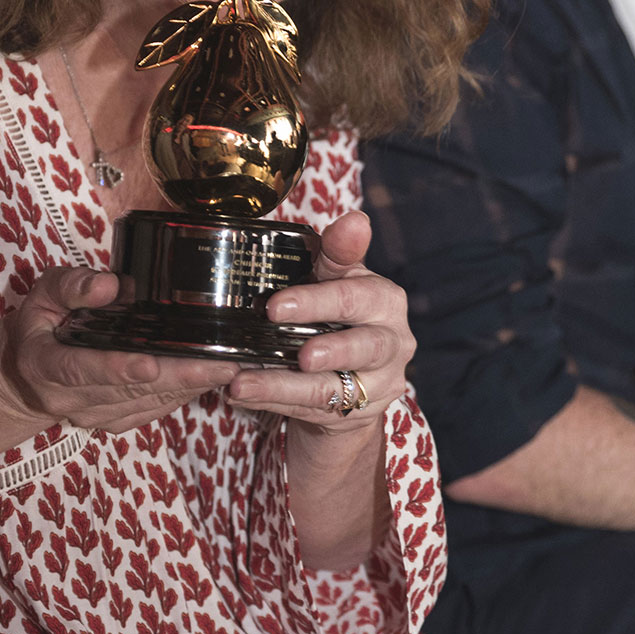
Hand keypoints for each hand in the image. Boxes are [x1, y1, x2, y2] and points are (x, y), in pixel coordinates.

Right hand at [0, 265, 233, 458]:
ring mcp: (94, 416)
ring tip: (228, 368)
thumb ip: (72, 286)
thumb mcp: (42, 294)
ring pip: (147, 403)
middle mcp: (71, 400)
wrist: (23, 374)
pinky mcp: (113, 422)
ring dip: (188, 387)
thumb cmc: (39, 324)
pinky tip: (208, 379)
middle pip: (129, 391)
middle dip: (179, 378)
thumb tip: (110, 285)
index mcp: (47, 365)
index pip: (82, 370)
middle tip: (223, 364)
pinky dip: (181, 396)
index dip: (117, 369)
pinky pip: (152, 411)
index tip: (150, 365)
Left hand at [226, 209, 414, 431]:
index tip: (275, 306)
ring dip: (282, 385)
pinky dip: (275, 401)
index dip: (317, 300)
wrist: (351, 370)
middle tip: (273, 349)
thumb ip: (337, 252)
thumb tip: (356, 220)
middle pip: (360, 345)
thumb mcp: (336, 278)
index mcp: (385, 300)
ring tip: (241, 382)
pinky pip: (313, 411)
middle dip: (318, 347)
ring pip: (333, 387)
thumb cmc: (339, 311)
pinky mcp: (358, 413)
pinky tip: (243, 393)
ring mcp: (379, 383)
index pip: (355, 296)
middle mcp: (393, 342)